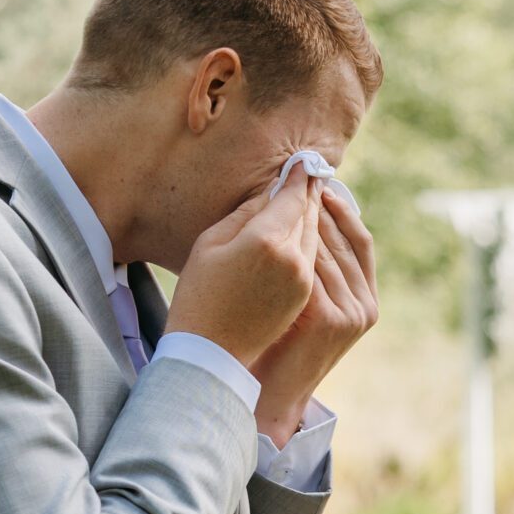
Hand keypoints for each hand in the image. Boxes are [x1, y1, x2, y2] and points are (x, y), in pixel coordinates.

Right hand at [166, 173, 323, 366]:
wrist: (210, 352)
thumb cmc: (198, 294)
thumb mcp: (211, 244)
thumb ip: (246, 214)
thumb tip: (272, 194)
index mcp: (265, 239)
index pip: (291, 197)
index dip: (299, 177)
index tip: (305, 161)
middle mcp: (292, 258)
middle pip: (309, 214)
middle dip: (310, 193)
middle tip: (314, 173)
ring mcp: (302, 280)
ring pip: (315, 237)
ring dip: (315, 216)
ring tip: (313, 197)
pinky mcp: (304, 297)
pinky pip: (313, 259)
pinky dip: (313, 241)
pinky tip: (308, 231)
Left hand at [252, 189, 378, 443]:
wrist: (268, 392)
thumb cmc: (276, 342)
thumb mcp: (302, 301)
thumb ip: (310, 268)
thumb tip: (302, 216)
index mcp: (365, 297)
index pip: (360, 239)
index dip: (339, 208)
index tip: (315, 183)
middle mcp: (365, 303)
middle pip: (345, 238)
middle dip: (319, 206)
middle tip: (296, 177)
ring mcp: (352, 312)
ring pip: (328, 249)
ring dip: (305, 219)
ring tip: (282, 195)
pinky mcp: (333, 319)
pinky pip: (314, 268)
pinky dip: (295, 244)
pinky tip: (274, 227)